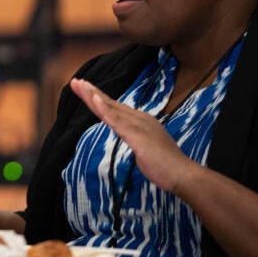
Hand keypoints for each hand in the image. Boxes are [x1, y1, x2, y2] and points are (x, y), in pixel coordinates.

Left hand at [70, 79, 198, 193]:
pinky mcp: (137, 135)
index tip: (84, 90)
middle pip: (110, 104)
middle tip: (75, 82)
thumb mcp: (145, 149)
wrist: (182, 174)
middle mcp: (139, 118)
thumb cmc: (165, 165)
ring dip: (94, 96)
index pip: (115, 108)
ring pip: (111, 108)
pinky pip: (117, 120)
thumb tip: (131, 141)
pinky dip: (104, 109)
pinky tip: (94, 100)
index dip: (99, 99)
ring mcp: (138, 125)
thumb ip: (136, 141)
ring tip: (80, 85)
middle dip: (91, 92)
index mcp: (141, 121)